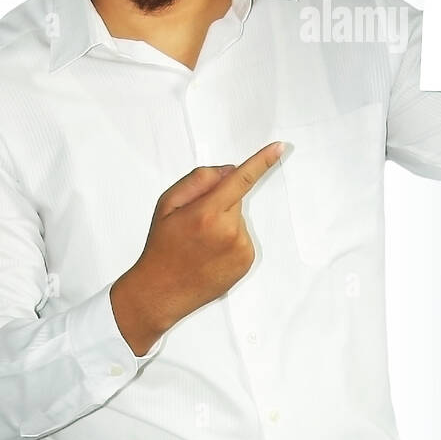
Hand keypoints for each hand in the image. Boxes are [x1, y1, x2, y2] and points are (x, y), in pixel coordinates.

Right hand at [111, 142, 283, 354]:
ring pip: (238, 220)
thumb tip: (229, 170)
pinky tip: (211, 254)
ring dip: (224, 224)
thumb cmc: (162, 247)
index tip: (279, 147)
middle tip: (194, 224)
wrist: (160, 291)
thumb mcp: (167, 205)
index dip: (261, 162)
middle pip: (235, 199)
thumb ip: (198, 181)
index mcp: (207, 213)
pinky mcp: (246, 262)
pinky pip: (242, 238)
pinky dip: (229, 241)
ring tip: (200, 244)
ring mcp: (241, 249)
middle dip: (218, 203)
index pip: (240, 180)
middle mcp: (229, 231)